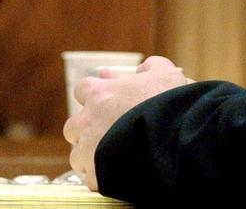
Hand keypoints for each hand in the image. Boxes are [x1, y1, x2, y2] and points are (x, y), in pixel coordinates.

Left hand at [63, 55, 190, 189]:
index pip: (82, 89)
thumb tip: (145, 68)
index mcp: (100, 93)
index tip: (107, 101)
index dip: (94, 95)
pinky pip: (91, 178)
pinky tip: (118, 173)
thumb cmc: (169, 103)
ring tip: (112, 157)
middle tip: (108, 133)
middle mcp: (87, 120)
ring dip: (90, 155)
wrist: (172, 137)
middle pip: (73, 125)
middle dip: (87, 130)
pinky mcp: (95, 174)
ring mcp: (88, 148)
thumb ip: (153, 67)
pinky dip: (102, 177)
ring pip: (78, 155)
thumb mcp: (167, 75)